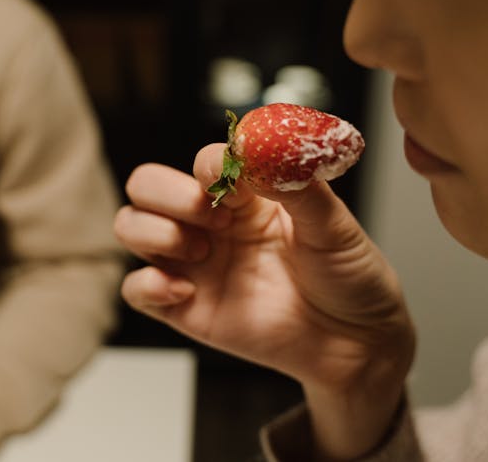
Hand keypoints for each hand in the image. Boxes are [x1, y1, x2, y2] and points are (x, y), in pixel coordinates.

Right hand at [115, 143, 415, 458]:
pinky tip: (184, 292)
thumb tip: (260, 144)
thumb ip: (296, 181)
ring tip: (202, 253)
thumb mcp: (333, 224)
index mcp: (248, 196)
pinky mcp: (185, 308)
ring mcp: (196, 264)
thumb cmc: (349, 277)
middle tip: (211, 217)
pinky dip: (146, 284)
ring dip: (155, 232)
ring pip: (131, 226)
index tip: (238, 186)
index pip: (203, 161)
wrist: (356, 342)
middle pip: (148, 184)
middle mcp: (214, 223)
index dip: (211, 167)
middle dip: (169, 194)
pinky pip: (136, 289)